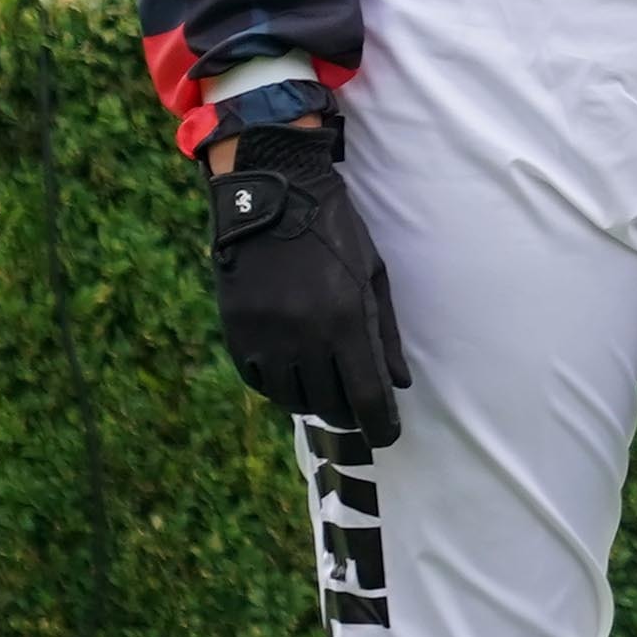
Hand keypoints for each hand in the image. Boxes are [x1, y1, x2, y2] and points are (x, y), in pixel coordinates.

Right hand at [208, 115, 409, 442]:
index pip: (365, 396)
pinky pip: (258, 380)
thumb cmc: (334, 235)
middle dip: (349, 416)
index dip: (379, 425)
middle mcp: (304, 336)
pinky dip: (279, 387)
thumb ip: (385, 335)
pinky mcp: (237, 330)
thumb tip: (399, 384)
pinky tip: (293, 379)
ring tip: (327, 396)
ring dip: (313, 403)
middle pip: (329, 404)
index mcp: (346, 321)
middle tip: (359, 414)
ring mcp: (266, 336)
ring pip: (291, 397)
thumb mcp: (372, 277)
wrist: (272, 199)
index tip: (388, 438)